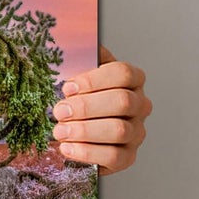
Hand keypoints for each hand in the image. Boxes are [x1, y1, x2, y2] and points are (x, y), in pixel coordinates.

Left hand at [50, 43, 150, 174]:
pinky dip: (87, 153)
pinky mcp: (128, 156)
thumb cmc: (75, 95)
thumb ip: (81, 56)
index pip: (123, 73)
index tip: (67, 87)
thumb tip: (82, 41)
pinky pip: (114, 157)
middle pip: (122, 102)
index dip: (94, 80)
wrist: (73, 128)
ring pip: (119, 130)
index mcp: (131, 79)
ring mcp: (137, 131)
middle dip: (86, 107)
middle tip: (59, 111)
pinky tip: (67, 148)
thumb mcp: (76, 72)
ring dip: (84, 131)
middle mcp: (140, 104)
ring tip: (59, 131)